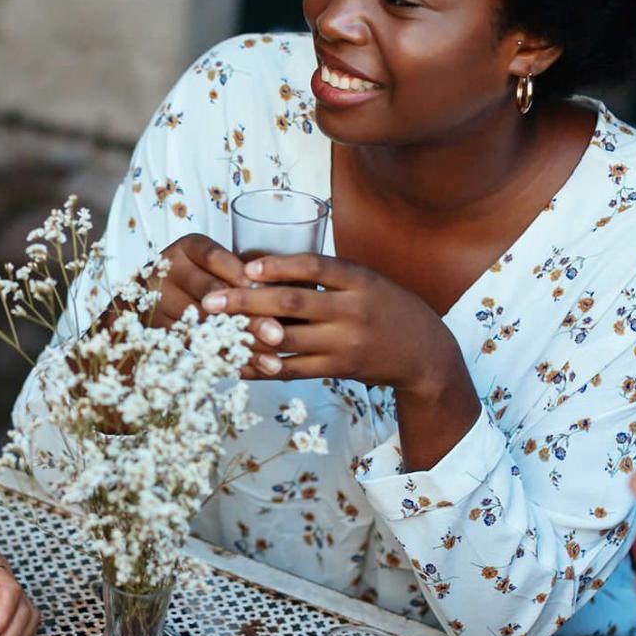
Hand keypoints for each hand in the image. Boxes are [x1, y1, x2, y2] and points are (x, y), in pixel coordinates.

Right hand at [153, 234, 288, 354]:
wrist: (149, 293)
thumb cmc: (199, 277)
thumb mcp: (216, 265)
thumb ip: (242, 275)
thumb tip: (278, 296)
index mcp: (188, 248)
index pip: (214, 258)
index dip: (241, 277)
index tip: (268, 294)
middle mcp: (170, 269)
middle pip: (210, 292)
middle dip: (248, 316)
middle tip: (277, 335)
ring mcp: (159, 298)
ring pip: (205, 323)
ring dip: (239, 343)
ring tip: (270, 361)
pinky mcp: (158, 325)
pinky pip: (195, 344)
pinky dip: (223, 357)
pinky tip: (248, 368)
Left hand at [199, 253, 453, 387]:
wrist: (425, 354)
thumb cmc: (388, 308)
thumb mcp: (368, 282)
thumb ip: (329, 275)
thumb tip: (269, 266)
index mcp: (360, 280)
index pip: (315, 267)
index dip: (278, 266)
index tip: (245, 267)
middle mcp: (353, 311)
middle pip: (291, 304)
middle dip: (246, 301)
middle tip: (210, 301)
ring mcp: (345, 343)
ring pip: (287, 339)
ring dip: (246, 336)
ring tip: (214, 331)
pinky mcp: (338, 369)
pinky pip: (292, 369)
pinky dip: (262, 367)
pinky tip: (236, 363)